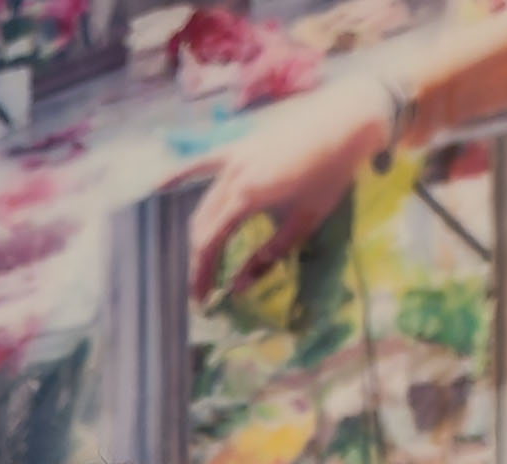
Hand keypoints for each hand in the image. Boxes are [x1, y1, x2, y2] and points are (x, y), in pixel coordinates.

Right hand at [193, 70, 393, 281]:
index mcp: (246, 196)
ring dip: (200, 233)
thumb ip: (268, 256)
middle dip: (199, 260)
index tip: (203, 301)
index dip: (202, 274)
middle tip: (204, 288)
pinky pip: (204, 164)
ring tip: (202, 259)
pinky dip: (182, 175)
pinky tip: (160, 184)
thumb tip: (238, 288)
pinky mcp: (240, 146)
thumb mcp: (303, 222)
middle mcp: (232, 175)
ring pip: (204, 202)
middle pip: (202, 225)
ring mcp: (233, 157)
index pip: (210, 243)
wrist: (345, 120)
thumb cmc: (331, 173)